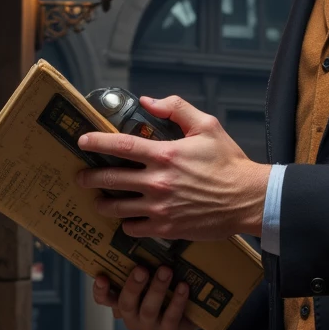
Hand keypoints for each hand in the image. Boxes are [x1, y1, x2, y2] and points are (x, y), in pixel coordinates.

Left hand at [77, 94, 270, 241]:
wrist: (248, 198)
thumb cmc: (229, 162)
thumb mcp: (207, 126)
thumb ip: (176, 108)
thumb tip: (147, 101)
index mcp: (165, 154)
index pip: (120, 145)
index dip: (96, 142)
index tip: (82, 141)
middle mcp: (157, 181)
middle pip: (110, 178)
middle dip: (89, 178)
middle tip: (80, 178)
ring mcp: (160, 207)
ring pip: (117, 206)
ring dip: (103, 203)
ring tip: (100, 201)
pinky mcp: (166, 227)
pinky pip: (134, 228)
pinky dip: (127, 224)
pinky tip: (127, 220)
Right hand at [93, 266, 191, 329]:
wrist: (192, 310)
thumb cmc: (165, 287)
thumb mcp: (150, 276)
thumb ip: (140, 265)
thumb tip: (138, 235)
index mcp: (121, 302)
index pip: (104, 299)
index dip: (100, 290)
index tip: (101, 277)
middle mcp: (131, 317)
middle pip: (126, 304)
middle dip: (133, 286)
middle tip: (141, 268)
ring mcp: (148, 327)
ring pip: (148, 310)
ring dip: (157, 289)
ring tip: (166, 270)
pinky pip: (171, 318)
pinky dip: (177, 301)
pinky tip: (183, 286)